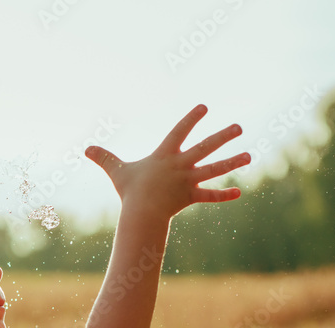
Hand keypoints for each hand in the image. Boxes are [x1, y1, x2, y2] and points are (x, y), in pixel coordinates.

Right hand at [85, 104, 250, 221]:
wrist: (141, 212)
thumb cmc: (130, 191)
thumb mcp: (116, 171)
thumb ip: (104, 158)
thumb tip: (85, 149)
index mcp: (165, 155)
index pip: (180, 131)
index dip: (191, 118)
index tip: (204, 107)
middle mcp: (181, 165)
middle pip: (206, 147)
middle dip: (223, 136)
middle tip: (238, 127)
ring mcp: (188, 181)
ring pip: (215, 169)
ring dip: (233, 162)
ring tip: (249, 155)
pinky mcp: (191, 197)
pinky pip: (210, 196)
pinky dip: (224, 195)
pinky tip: (239, 191)